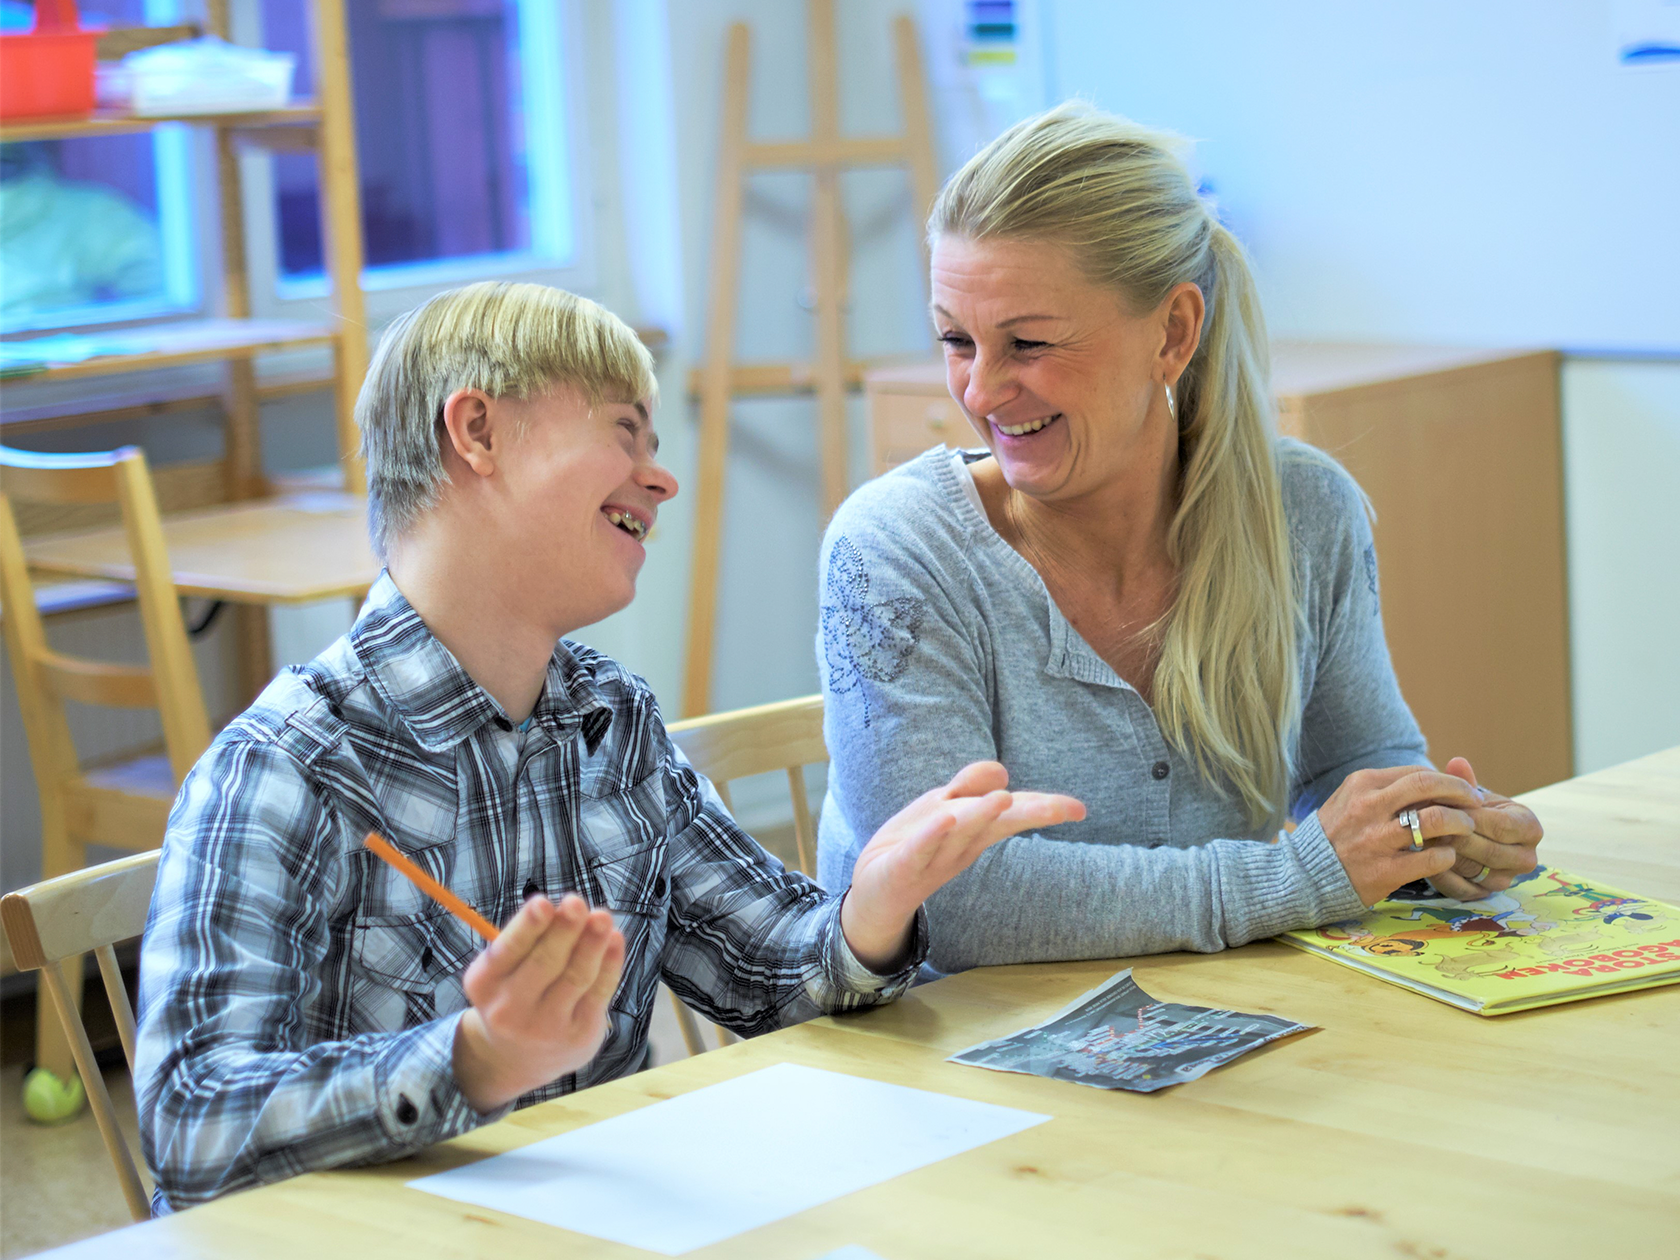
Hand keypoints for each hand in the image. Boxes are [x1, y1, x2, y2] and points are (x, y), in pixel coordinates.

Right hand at [452, 894, 624, 1111]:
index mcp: (484, 983)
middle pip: (545, 963)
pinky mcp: (578, 1034)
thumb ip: (529, 939)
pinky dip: (611, 963)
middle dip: (564, 930)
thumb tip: (567, 909)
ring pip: (576, 976)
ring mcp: (546, 1026)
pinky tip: (615, 940)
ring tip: (602, 916)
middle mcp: (510, 1009)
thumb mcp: (504, 969)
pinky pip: (599, 992)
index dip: (527, 927)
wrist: (519, 1058)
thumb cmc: (515, 992)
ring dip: (592, 942)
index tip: (543, 903)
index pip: (507, 951)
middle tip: (577, 902)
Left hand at [840, 761, 1084, 970]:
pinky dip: (932, 834)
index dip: (1044, 809)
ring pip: (960, 832)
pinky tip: (946, 819)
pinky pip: (919, 849)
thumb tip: (1001, 770)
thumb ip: (970, 786)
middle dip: (1028, 813)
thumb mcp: (943, 808)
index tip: (1080, 809)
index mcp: (975, 830)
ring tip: (1005, 799)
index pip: (1013, 815)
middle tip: (1063, 809)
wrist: (874, 893)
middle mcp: (961, 844)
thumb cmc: (916, 846)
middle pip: (997, 825)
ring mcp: (933, 856)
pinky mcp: (902, 865)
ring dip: (981, 814)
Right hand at [1316, 766, 1482, 905]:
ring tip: (1465, 830)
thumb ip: (1385, 790)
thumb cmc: (1333, 836)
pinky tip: (1446, 857)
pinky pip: (1432, 858)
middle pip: (1429, 785)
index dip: (1446, 780)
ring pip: (1436, 820)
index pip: (1418, 772)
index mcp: (1362, 784)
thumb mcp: (1350, 800)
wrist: (1304, 875)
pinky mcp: (1385, 870)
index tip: (1460, 791)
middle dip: (1460, 792)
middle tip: (1475, 803)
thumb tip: (1430, 782)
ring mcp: (1377, 839)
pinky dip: (1447, 856)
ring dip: (1460, 823)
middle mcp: (1369, 806)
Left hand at [1424, 756, 1542, 898]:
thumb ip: (1465, 780)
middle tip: (1426, 825)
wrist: (1471, 833)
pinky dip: (1439, 873)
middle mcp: (1526, 858)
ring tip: (1421, 837)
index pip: (1502, 826)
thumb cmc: (1473, 809)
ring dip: (1445, 854)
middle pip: (1489, 851)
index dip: (1472, 818)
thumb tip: (1456, 762)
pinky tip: (1422, 858)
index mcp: (1530, 828)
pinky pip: (1460, 888)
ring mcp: (1506, 879)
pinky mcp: (1484, 894)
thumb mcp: (1472, 794)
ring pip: (1474, 870)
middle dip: (1455, 836)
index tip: (1446, 808)